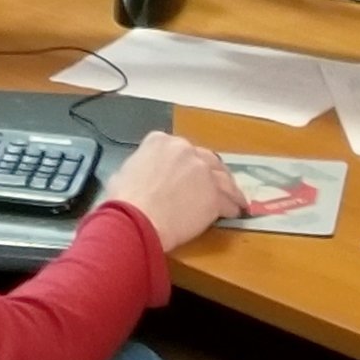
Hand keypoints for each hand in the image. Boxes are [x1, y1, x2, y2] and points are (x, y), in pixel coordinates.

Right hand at [101, 131, 243, 252]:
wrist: (137, 219)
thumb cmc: (124, 200)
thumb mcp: (124, 172)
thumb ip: (140, 168)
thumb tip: (142, 178)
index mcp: (159, 141)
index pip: (180, 149)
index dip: (186, 163)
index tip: (188, 174)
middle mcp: (184, 150)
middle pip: (207, 159)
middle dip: (213, 172)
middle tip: (216, 184)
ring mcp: (202, 171)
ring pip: (223, 178)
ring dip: (230, 189)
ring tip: (235, 199)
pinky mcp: (214, 195)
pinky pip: (228, 201)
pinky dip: (232, 207)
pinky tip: (235, 212)